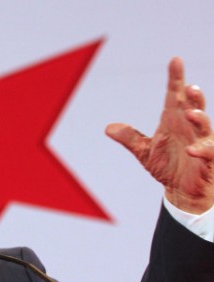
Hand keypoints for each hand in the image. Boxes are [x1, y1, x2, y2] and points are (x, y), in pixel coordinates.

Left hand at [106, 57, 213, 213]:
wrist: (181, 189)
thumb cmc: (167, 165)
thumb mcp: (144, 151)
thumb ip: (130, 138)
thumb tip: (109, 128)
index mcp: (174, 121)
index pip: (175, 96)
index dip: (176, 78)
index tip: (175, 60)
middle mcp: (189, 127)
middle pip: (194, 106)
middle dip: (194, 97)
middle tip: (189, 87)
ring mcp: (201, 142)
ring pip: (205, 125)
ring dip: (200, 118)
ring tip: (190, 114)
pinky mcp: (208, 159)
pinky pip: (208, 152)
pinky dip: (201, 150)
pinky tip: (192, 150)